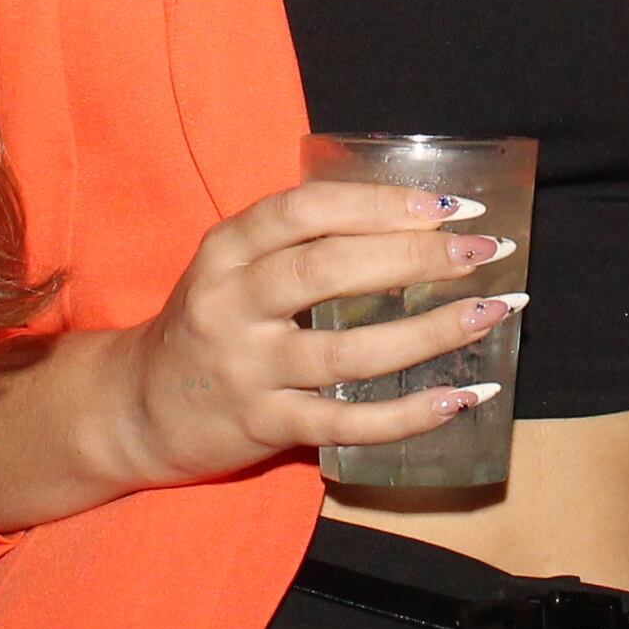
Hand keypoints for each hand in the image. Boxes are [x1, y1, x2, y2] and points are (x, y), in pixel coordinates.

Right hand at [110, 176, 520, 486]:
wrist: (138, 409)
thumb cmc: (211, 325)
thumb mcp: (235, 268)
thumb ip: (301, 242)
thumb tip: (415, 219)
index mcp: (227, 249)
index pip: (308, 210)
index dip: (382, 203)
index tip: (449, 205)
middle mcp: (231, 303)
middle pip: (330, 270)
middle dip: (417, 257)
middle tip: (483, 251)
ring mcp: (246, 367)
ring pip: (349, 350)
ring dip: (429, 332)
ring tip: (489, 313)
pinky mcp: (263, 425)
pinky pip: (347, 422)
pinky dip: (408, 413)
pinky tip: (459, 398)